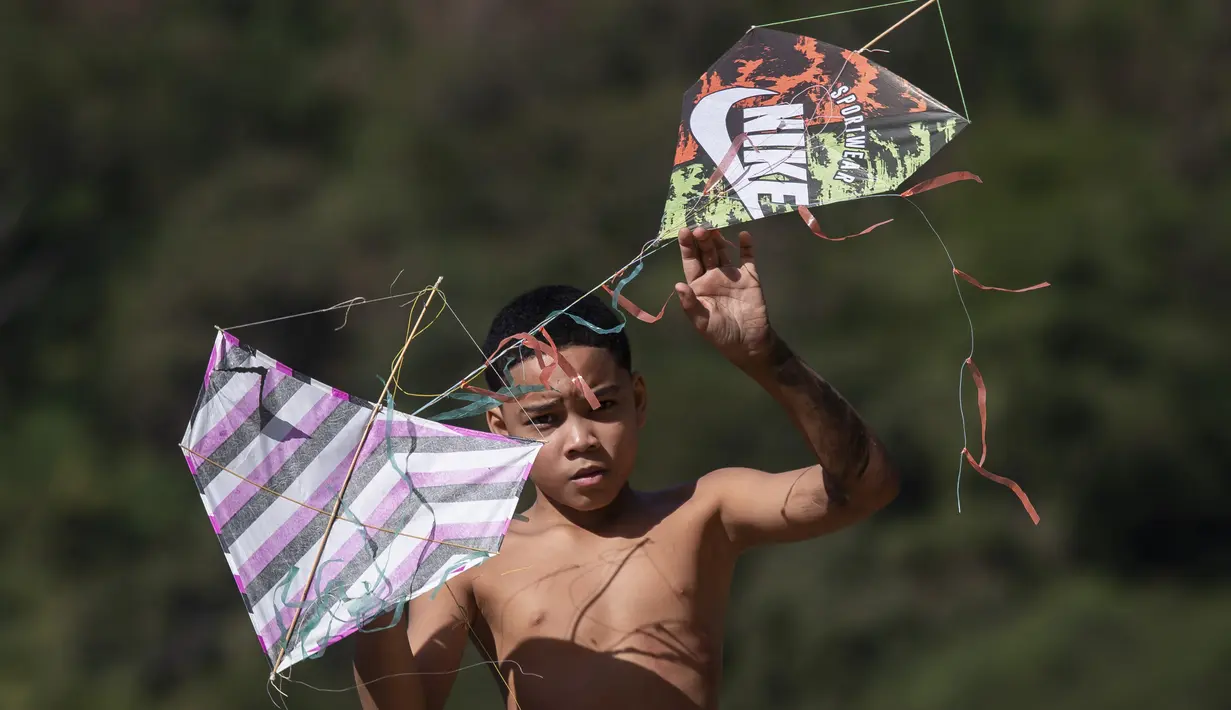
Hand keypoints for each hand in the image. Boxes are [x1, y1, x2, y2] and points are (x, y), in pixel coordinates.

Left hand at [675, 225, 772, 365]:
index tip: (684, 231)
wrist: (749, 342)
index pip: (690, 262)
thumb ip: (690, 304)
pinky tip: (744, 235)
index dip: (687, 247)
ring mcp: (732, 275)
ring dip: (719, 239)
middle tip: (701, 228)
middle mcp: (713, 276)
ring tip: (714, 228)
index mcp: (698, 285)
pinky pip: (747, 258)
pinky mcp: (749, 277)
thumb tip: (677, 285)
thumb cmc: (721, 334)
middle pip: (706, 252)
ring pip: (723, 251)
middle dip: (702, 239)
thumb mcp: (702, 322)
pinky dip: (747, 246)